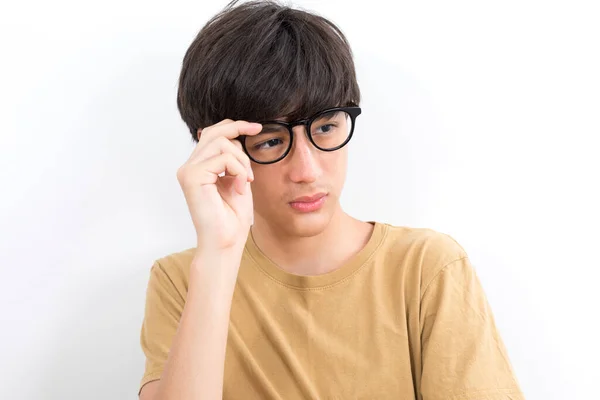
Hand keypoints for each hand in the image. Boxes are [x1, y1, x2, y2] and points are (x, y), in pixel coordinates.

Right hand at [176, 119, 262, 249]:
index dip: (234, 126)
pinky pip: (223, 158)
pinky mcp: (191, 176)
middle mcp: (189, 166)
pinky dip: (239, 170)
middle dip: (239, 131)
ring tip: (246, 181)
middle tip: (257, 132)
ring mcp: (188, 171)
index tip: (256, 128)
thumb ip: (233, 159)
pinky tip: (240, 187)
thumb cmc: (233, 217)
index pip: (212, 134)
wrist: (226, 242)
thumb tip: (236, 134)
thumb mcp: (238, 178)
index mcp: (199, 166)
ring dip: (242, 161)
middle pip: (215, 132)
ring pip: (221, 143)